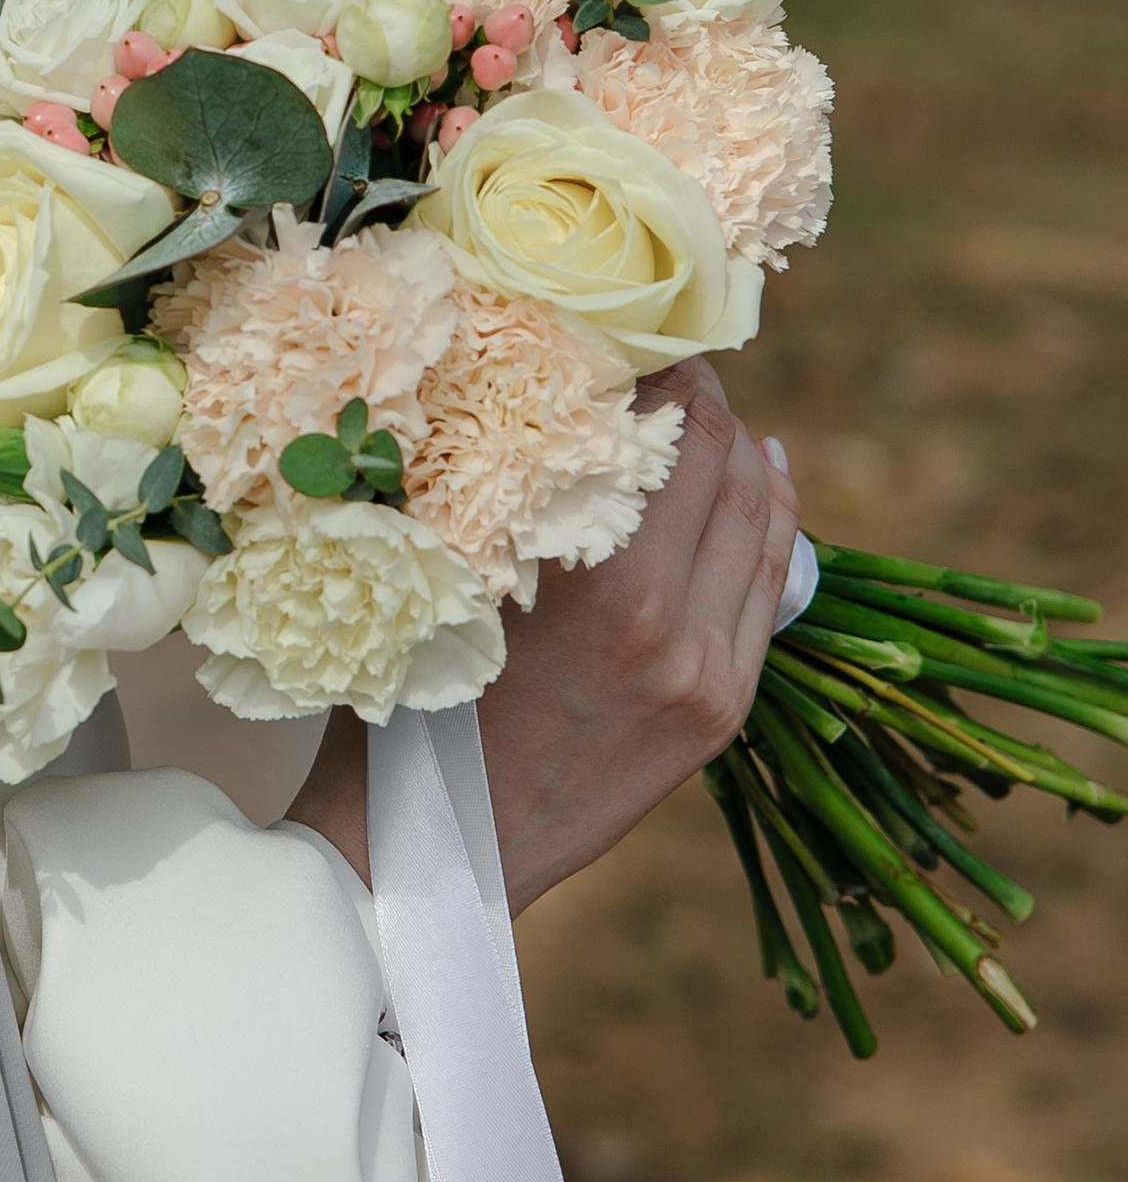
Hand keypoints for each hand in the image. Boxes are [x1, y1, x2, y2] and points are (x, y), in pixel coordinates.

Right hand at [475, 359, 798, 908]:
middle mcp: (676, 630)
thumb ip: (518, 497)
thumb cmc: (410, 704)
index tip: (643, 330)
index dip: (669, 369)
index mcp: (608, 589)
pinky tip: (760, 486)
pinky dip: (770, 526)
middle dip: (709, 406)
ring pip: (764, 529)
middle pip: (731, 472)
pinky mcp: (721, 715)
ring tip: (714, 416)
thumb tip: (561, 397)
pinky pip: (768, 593)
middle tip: (675, 361)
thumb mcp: (449, 580)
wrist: (438, 851)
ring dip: (745, 460)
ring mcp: (710, 678)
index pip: (676, 438)